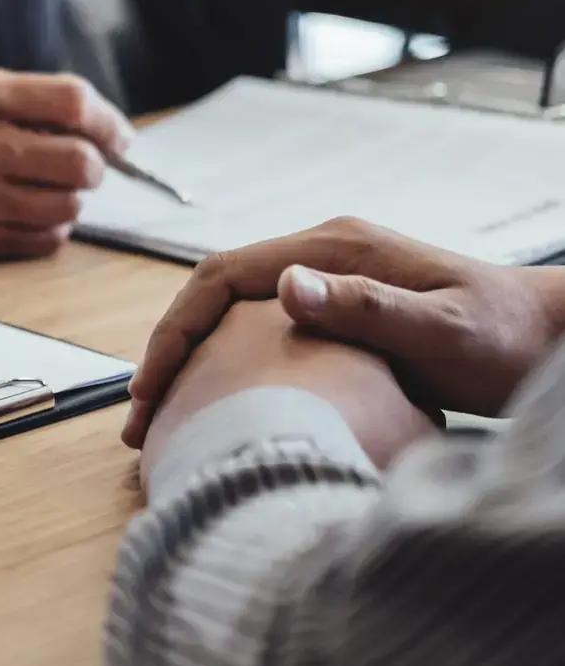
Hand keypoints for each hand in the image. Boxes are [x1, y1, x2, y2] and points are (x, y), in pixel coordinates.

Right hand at [0, 69, 133, 257]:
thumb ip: (28, 102)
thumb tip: (101, 128)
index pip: (72, 101)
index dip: (108, 121)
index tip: (118, 135)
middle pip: (80, 161)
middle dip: (97, 165)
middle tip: (86, 163)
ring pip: (67, 206)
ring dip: (72, 198)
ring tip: (51, 188)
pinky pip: (42, 240)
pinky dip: (49, 228)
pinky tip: (29, 212)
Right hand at [126, 217, 564, 447]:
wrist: (546, 337)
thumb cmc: (504, 337)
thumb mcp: (444, 328)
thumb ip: (369, 306)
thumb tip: (285, 286)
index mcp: (333, 249)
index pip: (223, 276)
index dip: (177, 329)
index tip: (151, 387)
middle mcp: (320, 256)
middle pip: (214, 293)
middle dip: (170, 349)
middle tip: (141, 415)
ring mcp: (327, 280)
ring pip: (230, 313)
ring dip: (191, 359)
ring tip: (164, 416)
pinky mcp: (336, 309)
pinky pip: (257, 329)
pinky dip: (223, 364)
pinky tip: (217, 403)